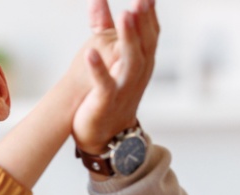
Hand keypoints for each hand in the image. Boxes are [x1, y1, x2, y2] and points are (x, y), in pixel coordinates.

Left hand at [71, 0, 158, 154]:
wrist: (104, 136)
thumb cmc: (107, 93)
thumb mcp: (111, 58)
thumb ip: (105, 28)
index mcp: (140, 63)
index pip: (150, 35)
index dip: (150, 15)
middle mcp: (137, 74)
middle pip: (145, 44)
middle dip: (143, 22)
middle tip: (140, 1)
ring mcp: (123, 88)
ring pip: (131, 61)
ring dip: (128, 38)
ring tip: (124, 16)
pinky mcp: (106, 101)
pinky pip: (104, 84)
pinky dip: (98, 70)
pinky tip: (90, 53)